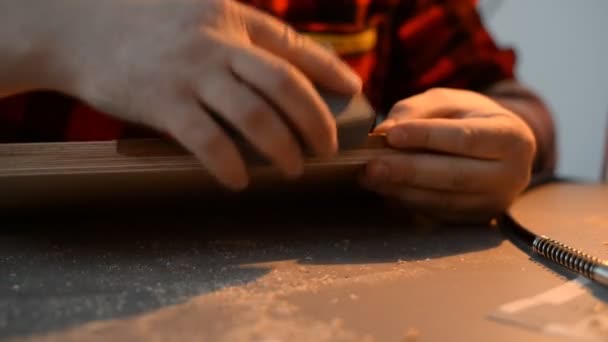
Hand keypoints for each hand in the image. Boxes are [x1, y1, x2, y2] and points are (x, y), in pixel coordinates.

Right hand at [29, 0, 360, 189]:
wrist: (77, 25)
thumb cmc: (144, 22)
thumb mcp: (199, 12)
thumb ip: (237, 34)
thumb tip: (275, 69)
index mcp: (233, 18)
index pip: (295, 46)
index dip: (330, 69)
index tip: (353, 90)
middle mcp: (219, 43)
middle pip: (287, 86)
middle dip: (317, 121)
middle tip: (327, 147)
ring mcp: (192, 73)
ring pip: (256, 117)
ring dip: (283, 149)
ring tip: (295, 170)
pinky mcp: (163, 102)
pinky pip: (209, 141)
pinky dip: (231, 165)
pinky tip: (241, 182)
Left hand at [360, 88, 536, 223]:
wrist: (499, 148)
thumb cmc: (470, 117)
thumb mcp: (449, 101)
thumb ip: (417, 110)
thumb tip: (384, 132)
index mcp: (510, 136)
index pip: (465, 138)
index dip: (426, 137)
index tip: (391, 135)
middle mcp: (510, 175)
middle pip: (454, 176)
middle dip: (408, 171)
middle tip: (371, 165)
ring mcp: (495, 203)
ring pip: (443, 200)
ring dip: (401, 190)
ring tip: (369, 177)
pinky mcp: (476, 220)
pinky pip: (437, 214)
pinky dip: (407, 203)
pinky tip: (384, 191)